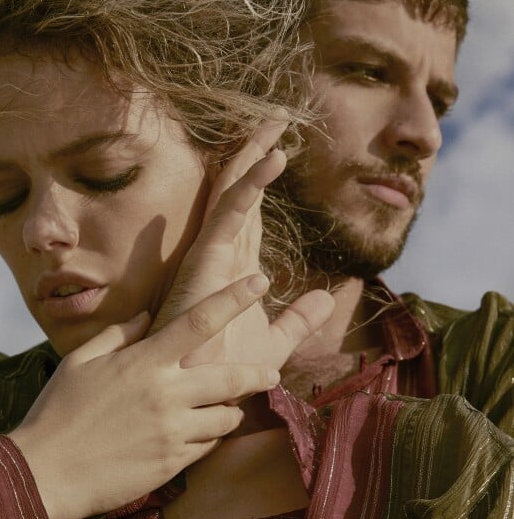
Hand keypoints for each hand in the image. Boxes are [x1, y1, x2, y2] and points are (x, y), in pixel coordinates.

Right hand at [9, 275, 278, 518]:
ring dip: (233, 409)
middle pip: (232, 377)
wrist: (45, 473)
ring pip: (227, 416)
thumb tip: (148, 316)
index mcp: (146, 361)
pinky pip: (209, 445)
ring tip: (228, 406)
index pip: (199, 320)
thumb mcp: (81, 361)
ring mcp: (173, 430)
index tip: (260, 282)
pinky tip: (202, 431)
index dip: (234, 297)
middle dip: (259, 374)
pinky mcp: (173, 462)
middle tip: (271, 372)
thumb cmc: (58, 410)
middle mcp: (167, 393)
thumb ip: (119, 333)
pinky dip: (213, 435)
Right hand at [153, 118, 334, 371]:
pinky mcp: (203, 266)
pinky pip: (228, 219)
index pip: (253, 215)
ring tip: (276, 124)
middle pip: (243, 195)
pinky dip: (248, 189)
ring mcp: (211, 258)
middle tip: (276, 119)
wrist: (193, 399)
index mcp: (237, 269)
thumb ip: (299, 320)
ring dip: (253, 159)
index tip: (280, 149)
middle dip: (257, 155)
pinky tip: (271, 162)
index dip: (265, 181)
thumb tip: (326, 297)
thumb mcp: (275, 344)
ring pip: (234, 197)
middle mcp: (222, 257)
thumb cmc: (225, 375)